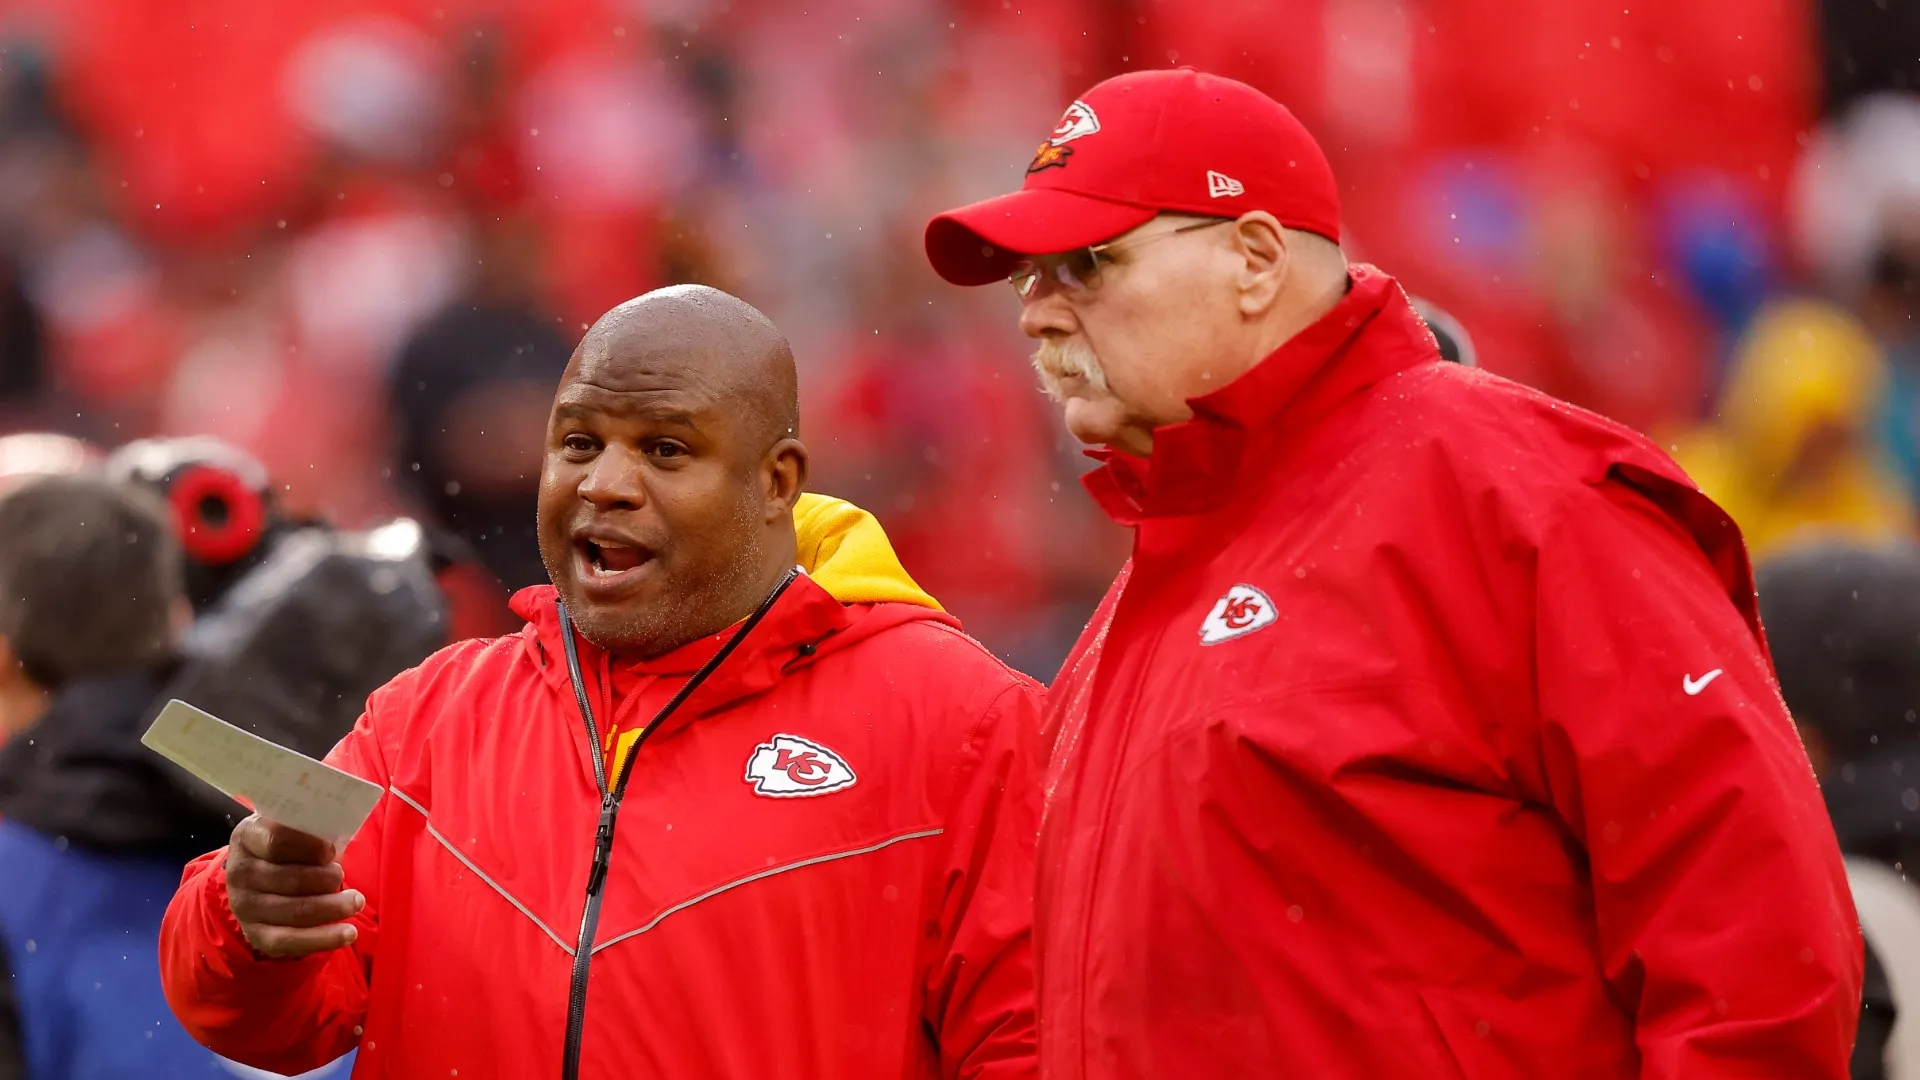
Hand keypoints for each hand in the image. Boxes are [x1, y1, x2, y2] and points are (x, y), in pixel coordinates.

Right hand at [224, 815, 364, 958]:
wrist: (257, 873)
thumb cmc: (287, 844)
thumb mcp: (292, 826)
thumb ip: (311, 827)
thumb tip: (341, 833)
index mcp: (248, 837)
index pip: (276, 841)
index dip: (309, 846)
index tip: (331, 850)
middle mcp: (240, 872)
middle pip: (291, 879)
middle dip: (326, 879)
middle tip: (341, 876)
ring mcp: (244, 906)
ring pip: (295, 911)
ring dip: (332, 908)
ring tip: (356, 902)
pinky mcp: (256, 934)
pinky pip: (290, 941)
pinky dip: (322, 939)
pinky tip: (348, 933)